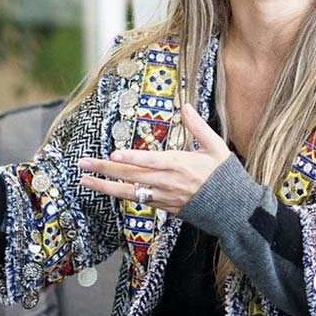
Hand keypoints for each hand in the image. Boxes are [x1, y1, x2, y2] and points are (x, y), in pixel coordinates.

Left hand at [77, 103, 229, 214]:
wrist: (232, 209)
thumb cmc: (224, 176)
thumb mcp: (216, 147)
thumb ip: (198, 127)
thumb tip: (185, 106)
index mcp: (180, 164)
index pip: (150, 161)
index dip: (131, 157)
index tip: (114, 153)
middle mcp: (168, 182)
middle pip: (131, 175)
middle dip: (105, 169)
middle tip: (83, 163)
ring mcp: (164, 197)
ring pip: (129, 192)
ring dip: (105, 186)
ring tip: (85, 179)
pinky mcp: (164, 207)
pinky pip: (139, 200)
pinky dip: (121, 195)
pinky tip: (107, 189)